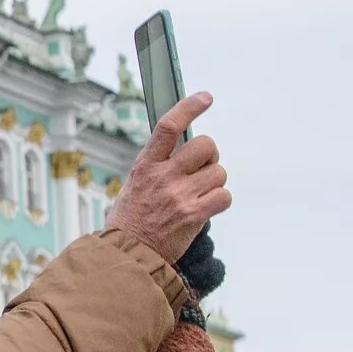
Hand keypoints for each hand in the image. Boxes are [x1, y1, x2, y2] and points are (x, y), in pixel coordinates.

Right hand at [107, 92, 230, 262]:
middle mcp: (164, 176)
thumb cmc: (132, 218)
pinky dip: (220, 200)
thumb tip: (184, 147)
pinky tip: (206, 207)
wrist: (128, 253)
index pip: (168, 126)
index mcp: (146, 164)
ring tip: (199, 194)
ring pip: (219, 172)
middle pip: (205, 146)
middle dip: (210, 154)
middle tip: (202, 167)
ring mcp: (180, 196)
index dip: (189, 107)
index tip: (205, 98)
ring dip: (214, 182)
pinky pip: (224, 196)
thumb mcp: (135, 183)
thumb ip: (158, 164)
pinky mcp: (194, 215)